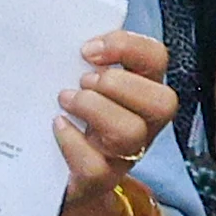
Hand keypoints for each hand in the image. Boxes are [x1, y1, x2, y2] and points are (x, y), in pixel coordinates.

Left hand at [51, 27, 175, 185]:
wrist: (53, 173)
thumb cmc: (72, 114)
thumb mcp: (84, 81)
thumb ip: (86, 59)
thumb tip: (64, 37)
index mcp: (142, 87)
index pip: (156, 58)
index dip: (127, 47)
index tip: (88, 50)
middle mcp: (144, 121)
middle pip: (162, 102)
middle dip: (118, 84)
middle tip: (83, 81)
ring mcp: (125, 153)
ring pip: (131, 132)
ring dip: (94, 109)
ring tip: (65, 100)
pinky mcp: (100, 178)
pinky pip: (96, 166)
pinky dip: (72, 141)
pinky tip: (58, 125)